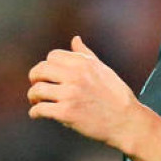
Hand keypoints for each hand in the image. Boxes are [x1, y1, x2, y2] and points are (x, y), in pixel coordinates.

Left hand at [28, 36, 142, 152]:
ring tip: (37, 102)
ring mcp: (70, 94)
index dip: (48, 66)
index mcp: (84, 63)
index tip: (48, 76)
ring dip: (33, 97)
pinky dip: (34, 112)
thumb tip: (75, 39)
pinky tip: (37, 114)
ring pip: (37, 90)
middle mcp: (76, 75)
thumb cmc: (117, 97)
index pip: (52, 56)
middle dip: (34, 79)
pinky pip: (40, 109)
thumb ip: (86, 55)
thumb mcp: (103, 70)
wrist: (127, 122)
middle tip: (37, 88)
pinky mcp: (66, 112)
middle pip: (40, 70)